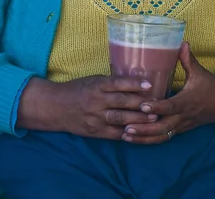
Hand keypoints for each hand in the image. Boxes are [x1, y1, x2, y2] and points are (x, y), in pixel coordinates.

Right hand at [17, 75, 157, 139]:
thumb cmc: (77, 89)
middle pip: (122, 102)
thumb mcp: (92, 80)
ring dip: (138, 119)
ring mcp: (95, 117)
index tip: (149, 84)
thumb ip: (110, 83)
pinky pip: (113, 133)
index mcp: (96, 85)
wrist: (56, 107)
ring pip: (120, 119)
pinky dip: (127, 133)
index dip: (134, 84)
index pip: (118, 83)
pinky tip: (139, 132)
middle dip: (141, 104)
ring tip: (153, 118)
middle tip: (158, 104)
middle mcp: (96, 101)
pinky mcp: (94, 131)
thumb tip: (134, 81)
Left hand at [122, 42, 214, 143]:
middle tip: (127, 127)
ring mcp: (181, 125)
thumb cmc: (210, 87)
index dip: (156, 107)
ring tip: (126, 136)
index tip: (142, 106)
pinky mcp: (180, 130)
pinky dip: (150, 140)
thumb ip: (188, 59)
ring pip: (162, 136)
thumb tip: (182, 42)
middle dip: (145, 129)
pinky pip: (164, 137)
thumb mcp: (200, 72)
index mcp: (187, 101)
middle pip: (163, 127)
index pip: (170, 106)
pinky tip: (135, 139)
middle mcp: (183, 116)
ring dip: (144, 138)